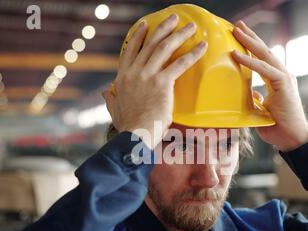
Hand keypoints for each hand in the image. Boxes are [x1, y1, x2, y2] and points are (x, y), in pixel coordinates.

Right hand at [102, 14, 207, 149]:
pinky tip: (202, 47)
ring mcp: (147, 76)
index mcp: (123, 78)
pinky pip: (180, 64)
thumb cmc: (128, 127)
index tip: (145, 25)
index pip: (130, 51)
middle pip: (150, 44)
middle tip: (174, 18)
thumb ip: (111, 99)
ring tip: (191, 27)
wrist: (135, 135)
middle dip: (163, 28)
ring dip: (179, 35)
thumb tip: (105, 92)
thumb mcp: (115, 110)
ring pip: (164, 48)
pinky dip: (192, 54)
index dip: (138, 36)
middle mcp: (134, 72)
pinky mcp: (162, 83)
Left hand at [231, 20, 307, 151]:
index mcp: (277, 80)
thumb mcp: (261, 110)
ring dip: (249, 43)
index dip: (251, 47)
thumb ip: (256, 99)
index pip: (263, 59)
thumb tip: (249, 92)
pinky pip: (264, 69)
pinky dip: (250, 62)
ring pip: (265, 55)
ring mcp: (284, 78)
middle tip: (237, 25)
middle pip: (265, 51)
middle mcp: (282, 75)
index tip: (239, 36)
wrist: (292, 138)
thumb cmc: (278, 127)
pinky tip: (237, 54)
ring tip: (236, 32)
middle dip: (251, 37)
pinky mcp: (283, 84)